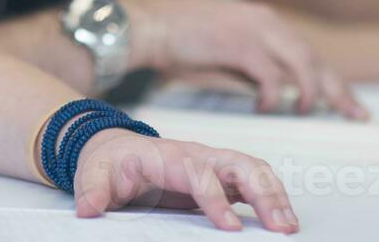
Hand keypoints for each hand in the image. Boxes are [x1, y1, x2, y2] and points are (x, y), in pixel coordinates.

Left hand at [73, 128, 299, 232]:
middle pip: (239, 164)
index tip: (230, 228)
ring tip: (290, 227)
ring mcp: (213, 163)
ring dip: (275, 195)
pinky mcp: (221, 176)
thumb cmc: (109, 164)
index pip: (198, 173)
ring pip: (253, 169)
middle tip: (281, 228)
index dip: (215, 198)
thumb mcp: (94, 175)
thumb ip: (92, 191)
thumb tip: (88, 210)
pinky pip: (254, 181)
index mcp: (168, 156)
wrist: (115, 150)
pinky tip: (283, 221)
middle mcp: (197, 154)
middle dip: (263, 193)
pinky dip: (272, 197)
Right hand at [129, 0, 365, 118]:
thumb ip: (254, 67)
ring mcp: (255, 30)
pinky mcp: (240, 44)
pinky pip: (270, 76)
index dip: (333, 81)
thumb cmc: (183, 43)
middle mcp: (267, 22)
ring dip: (308, 92)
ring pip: (302, 64)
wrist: (152, 26)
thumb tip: (275, 93)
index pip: (310, 54)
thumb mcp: (228, 54)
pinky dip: (271, 96)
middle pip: (315, 59)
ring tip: (303, 112)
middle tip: (355, 115)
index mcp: (266, 22)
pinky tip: (262, 107)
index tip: (350, 105)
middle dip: (337, 91)